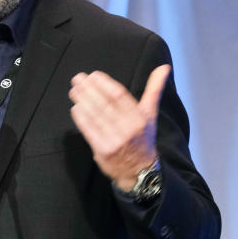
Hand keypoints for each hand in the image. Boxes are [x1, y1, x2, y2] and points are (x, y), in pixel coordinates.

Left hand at [69, 65, 170, 190]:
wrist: (139, 171)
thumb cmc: (143, 137)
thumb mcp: (150, 113)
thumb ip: (154, 89)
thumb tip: (164, 67)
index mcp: (139, 117)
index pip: (119, 95)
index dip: (104, 84)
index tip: (93, 75)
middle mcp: (128, 128)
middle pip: (105, 104)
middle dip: (89, 89)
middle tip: (77, 79)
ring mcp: (115, 140)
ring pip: (95, 115)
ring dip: (82, 100)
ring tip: (74, 90)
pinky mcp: (103, 150)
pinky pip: (89, 130)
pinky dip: (81, 118)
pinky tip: (75, 108)